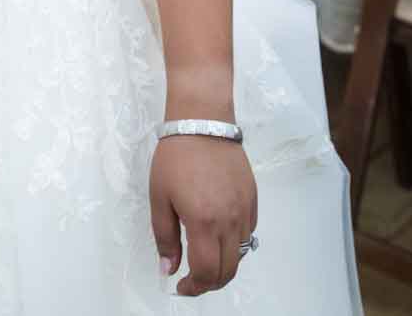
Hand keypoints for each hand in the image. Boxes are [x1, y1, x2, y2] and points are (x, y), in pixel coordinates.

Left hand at [149, 135, 257, 296]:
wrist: (202, 124)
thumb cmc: (176, 157)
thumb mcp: (159, 198)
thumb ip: (165, 237)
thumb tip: (168, 268)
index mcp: (204, 222)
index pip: (206, 272)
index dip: (194, 287)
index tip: (181, 287)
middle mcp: (230, 221)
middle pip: (228, 270)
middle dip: (209, 283)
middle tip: (192, 280)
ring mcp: (245, 211)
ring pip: (241, 254)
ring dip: (223, 265)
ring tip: (203, 259)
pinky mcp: (253, 201)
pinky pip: (248, 234)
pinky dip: (234, 245)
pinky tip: (217, 236)